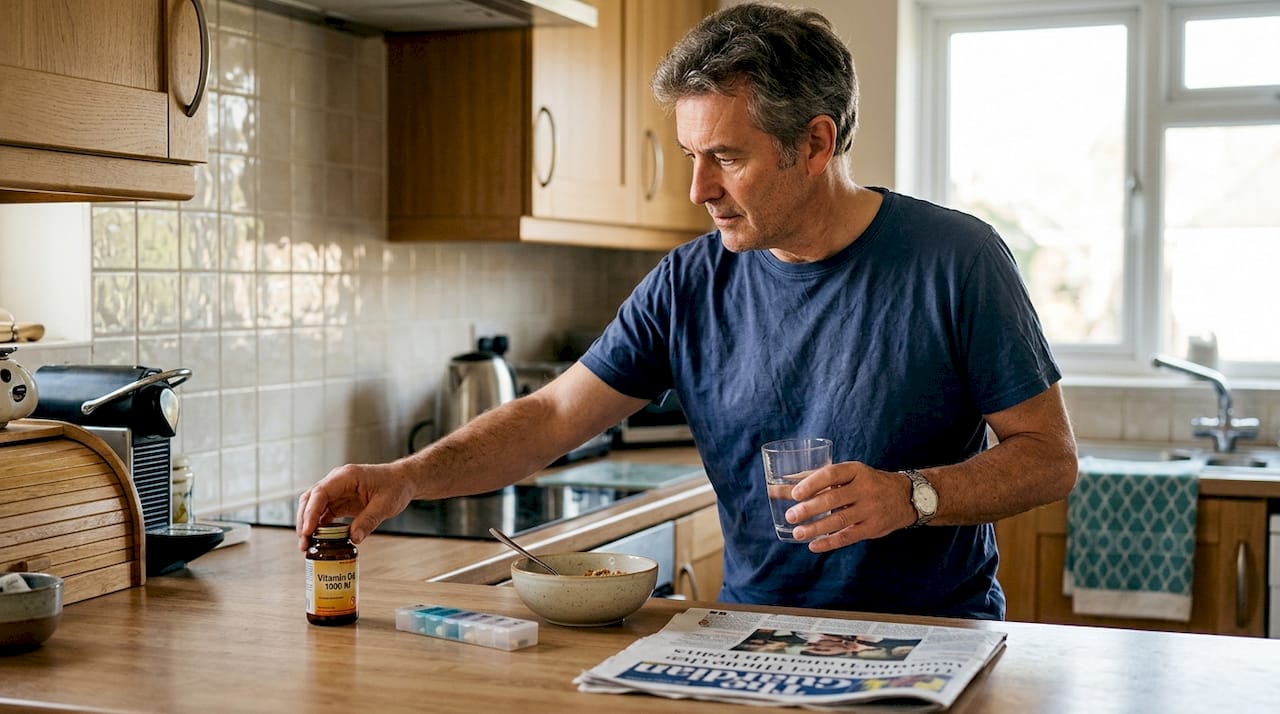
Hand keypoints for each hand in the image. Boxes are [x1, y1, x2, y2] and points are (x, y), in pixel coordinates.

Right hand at [295, 462, 417, 550]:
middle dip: (304, 522)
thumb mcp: (385, 504)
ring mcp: (337, 491)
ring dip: (308, 526)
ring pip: (313, 507)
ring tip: (307, 546)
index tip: (308, 531)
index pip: (320, 493)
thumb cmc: (396, 486)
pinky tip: (318, 540)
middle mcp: (337, 481)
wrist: (402, 481)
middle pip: (310, 500)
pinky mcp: (340, 501)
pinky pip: (324, 513)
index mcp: (346, 477)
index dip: (310, 512)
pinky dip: (319, 526)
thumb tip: (353, 539)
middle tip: (304, 544)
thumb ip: (369, 520)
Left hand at [784, 461, 915, 551]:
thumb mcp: (851, 474)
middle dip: (808, 509)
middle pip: (832, 499)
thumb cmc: (868, 483)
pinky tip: (814, 545)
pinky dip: (829, 542)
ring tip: (798, 533)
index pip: (831, 474)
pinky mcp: (873, 528)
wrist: (905, 497)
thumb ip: (821, 479)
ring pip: (839, 520)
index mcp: (856, 470)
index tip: (794, 494)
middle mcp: (864, 488)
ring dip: (816, 528)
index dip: (811, 483)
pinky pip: (848, 536)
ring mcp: (870, 509)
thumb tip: (785, 484)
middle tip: (790, 516)